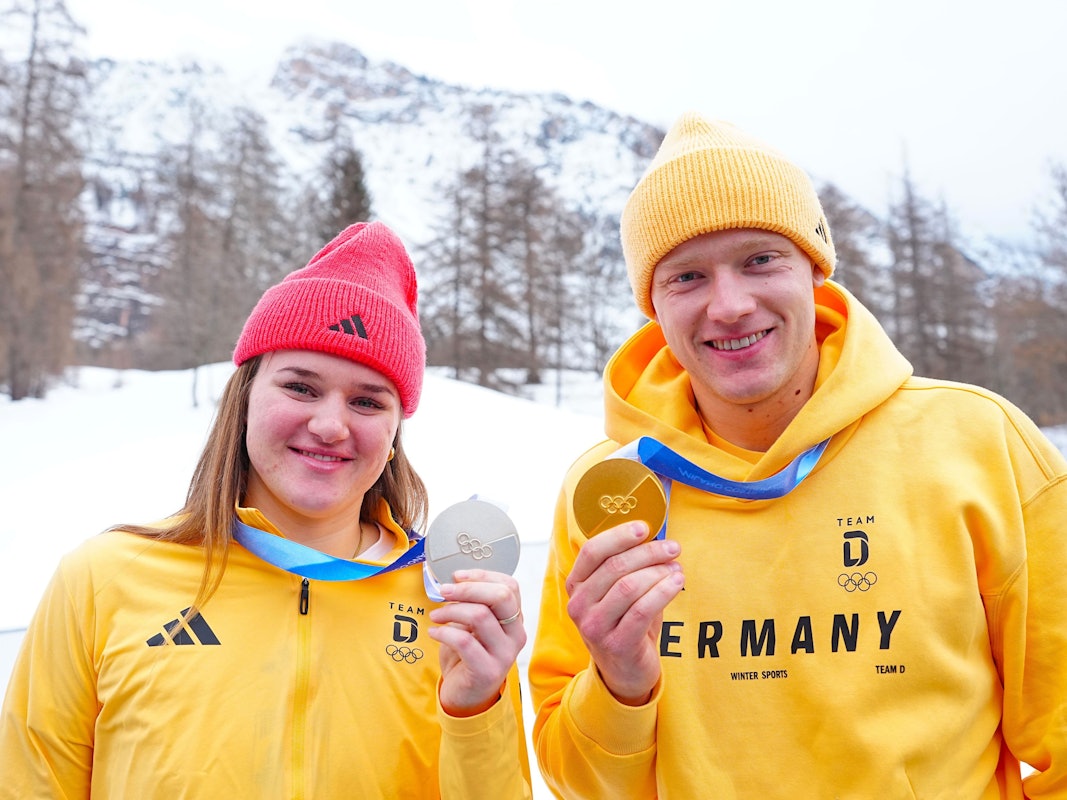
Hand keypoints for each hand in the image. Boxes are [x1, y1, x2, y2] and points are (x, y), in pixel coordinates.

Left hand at [427, 569, 525, 716]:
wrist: (466, 696)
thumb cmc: (468, 656)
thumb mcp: (473, 626)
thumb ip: (473, 604)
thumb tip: (453, 582)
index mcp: (515, 619)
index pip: (509, 586)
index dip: (482, 575)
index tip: (457, 576)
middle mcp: (516, 635)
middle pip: (501, 596)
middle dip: (468, 588)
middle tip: (443, 591)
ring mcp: (505, 654)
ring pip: (480, 615)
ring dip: (451, 610)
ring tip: (435, 615)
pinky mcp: (487, 670)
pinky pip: (464, 642)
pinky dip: (444, 632)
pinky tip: (434, 633)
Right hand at [565, 521, 683, 704]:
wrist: (624, 672)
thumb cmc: (625, 623)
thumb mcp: (618, 593)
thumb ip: (629, 567)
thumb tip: (655, 536)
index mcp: (576, 586)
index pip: (593, 552)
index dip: (619, 536)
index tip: (645, 527)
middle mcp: (579, 605)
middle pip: (615, 567)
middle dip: (648, 553)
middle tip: (673, 548)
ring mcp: (594, 626)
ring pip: (629, 586)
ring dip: (659, 572)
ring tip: (677, 569)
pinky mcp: (616, 643)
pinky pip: (643, 609)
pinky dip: (663, 591)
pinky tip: (677, 583)